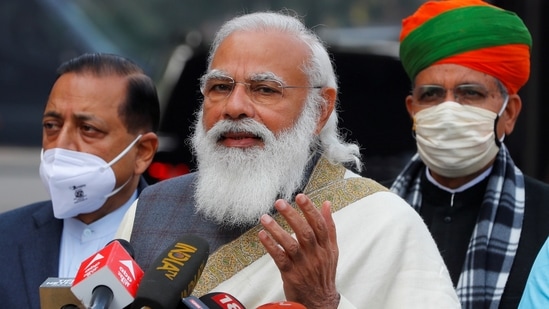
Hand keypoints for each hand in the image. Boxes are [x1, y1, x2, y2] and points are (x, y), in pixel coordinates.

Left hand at [258, 193, 339, 308]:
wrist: (320, 301)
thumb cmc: (324, 272)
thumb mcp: (331, 249)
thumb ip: (329, 226)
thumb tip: (326, 204)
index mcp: (326, 247)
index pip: (319, 225)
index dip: (310, 210)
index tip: (300, 197)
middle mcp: (316, 255)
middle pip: (305, 232)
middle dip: (292, 216)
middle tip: (280, 203)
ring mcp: (303, 265)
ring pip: (291, 245)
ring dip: (277, 230)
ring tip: (265, 218)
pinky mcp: (291, 274)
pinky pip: (280, 258)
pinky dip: (270, 246)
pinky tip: (262, 235)